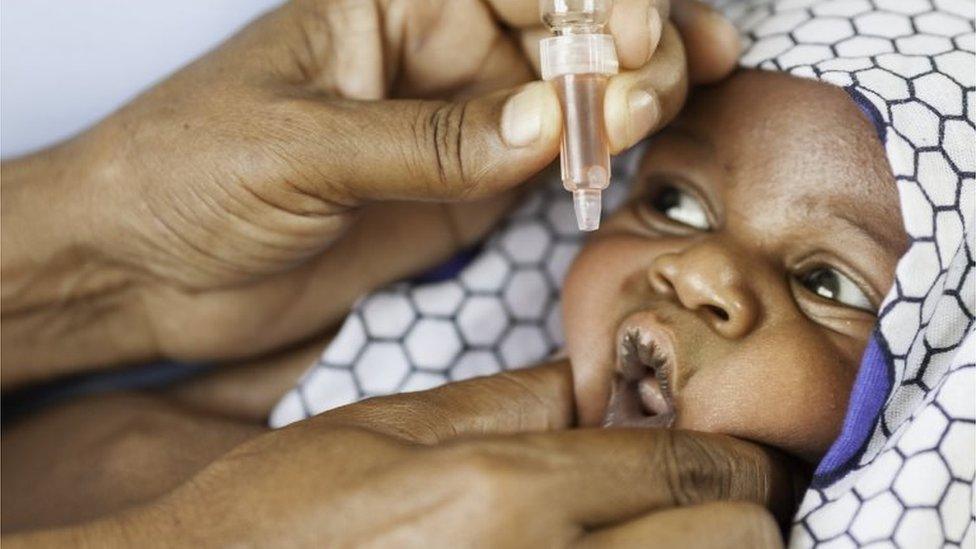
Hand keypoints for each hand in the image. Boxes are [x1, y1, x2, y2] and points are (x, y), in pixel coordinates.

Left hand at [1, 0, 740, 382]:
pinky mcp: (460, 194)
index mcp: (389, 4)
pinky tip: (641, 147)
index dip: (585, 0)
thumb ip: (429, 141)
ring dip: (632, 91)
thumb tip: (547, 126)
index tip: (629, 38)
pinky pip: (546, 168)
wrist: (145, 269)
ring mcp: (455, 126)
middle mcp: (432, 54)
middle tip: (666, 79)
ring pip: (568, 95)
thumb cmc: (186, 173)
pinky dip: (598, 158)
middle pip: (560, 29)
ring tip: (681, 100)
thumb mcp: (300, 146)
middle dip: (628, 42)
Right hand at [70, 362, 792, 547]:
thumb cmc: (274, 517)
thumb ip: (506, 400)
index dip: (735, 453)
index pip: (683, 463)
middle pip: (733, 541)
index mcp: (503, 491)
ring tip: (657, 531)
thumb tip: (593, 383)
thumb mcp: (382, 429)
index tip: (741, 450)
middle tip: (706, 497)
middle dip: (739, 511)